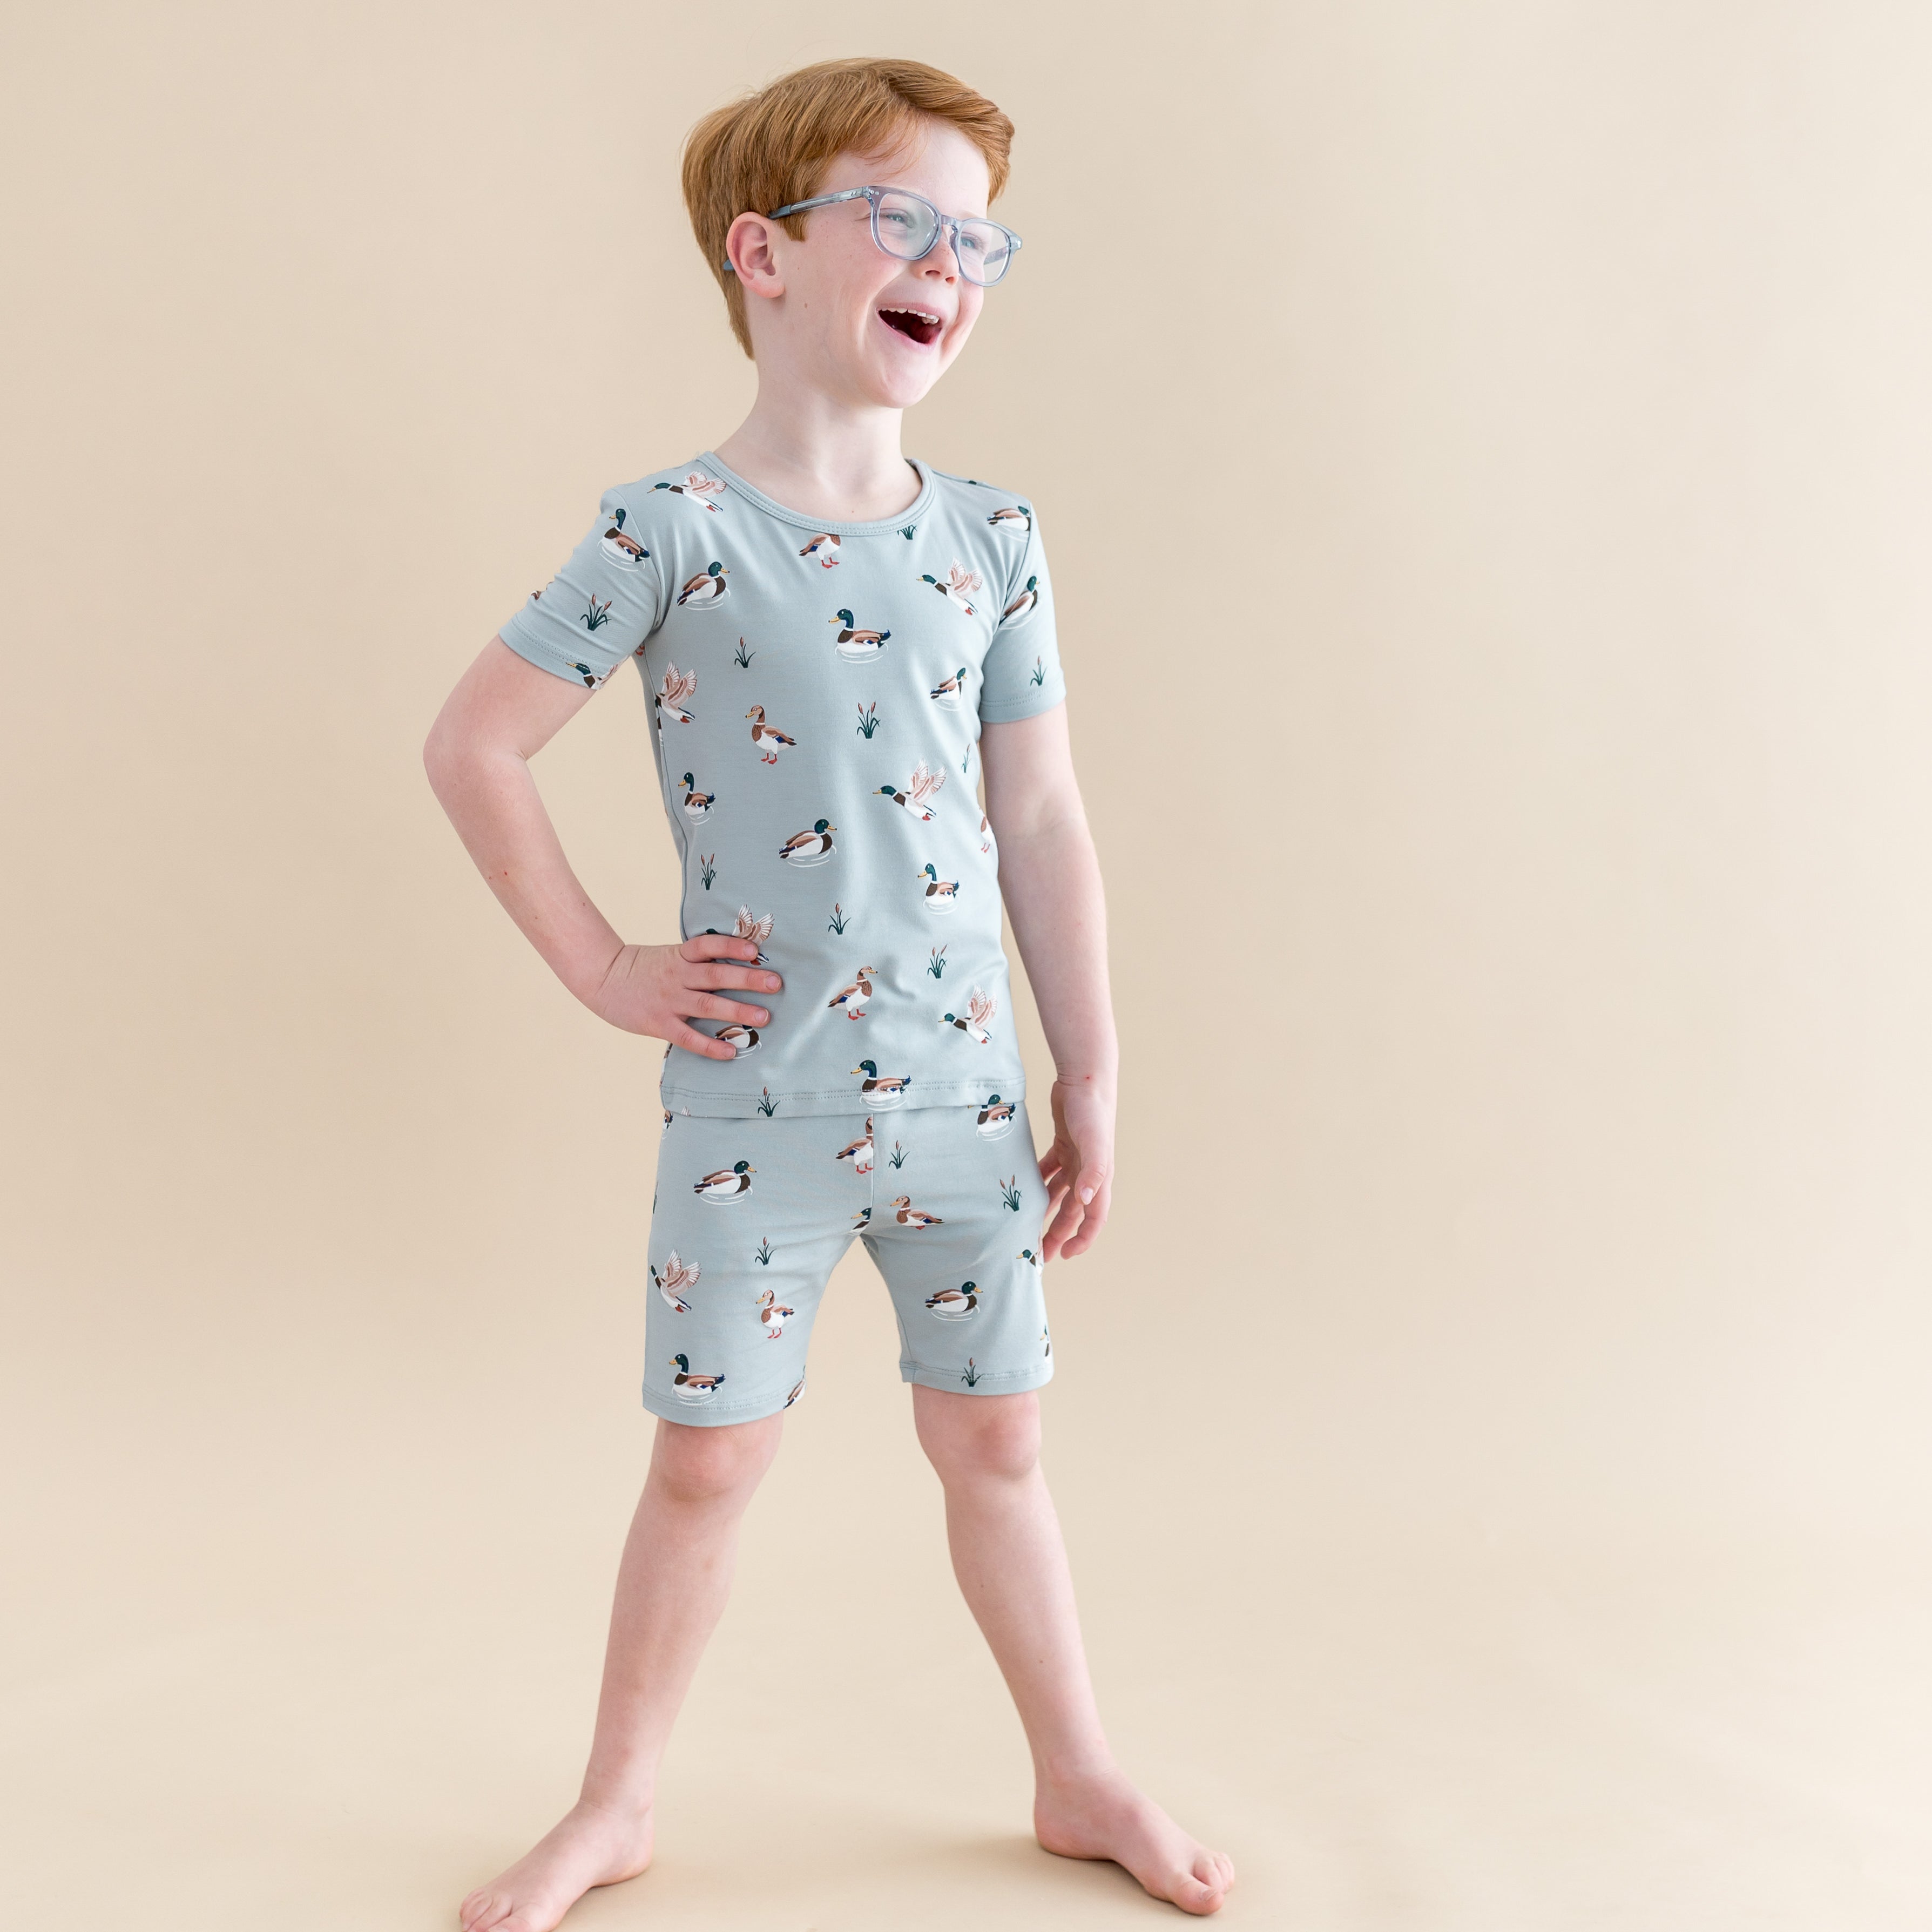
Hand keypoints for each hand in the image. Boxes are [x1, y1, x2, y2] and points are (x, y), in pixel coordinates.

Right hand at [586, 934, 780, 1059]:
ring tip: (765, 1017)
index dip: (731, 946)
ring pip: (708, 1005)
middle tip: (776, 983)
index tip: (755, 949)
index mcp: (680, 956)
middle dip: (748, 979)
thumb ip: (697, 961)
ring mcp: (669, 1001)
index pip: (708, 946)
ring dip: (738, 1011)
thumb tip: (737, 963)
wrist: (603, 979)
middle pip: (717, 976)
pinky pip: (689, 1037)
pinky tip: (731, 1052)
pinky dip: (711, 1046)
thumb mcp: (670, 956)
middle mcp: (677, 977)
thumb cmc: (643, 968)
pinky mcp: (660, 1024)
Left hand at [1038, 1077, 1114, 1260]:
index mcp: (1099, 1177)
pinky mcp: (1063, 1145)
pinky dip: (1038, 1182)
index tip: (1065, 1254)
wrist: (1084, 1079)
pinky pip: (1049, 1171)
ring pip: (1060, 1194)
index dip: (1083, 1238)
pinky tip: (1022, 1191)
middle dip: (1059, 1233)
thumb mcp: (1094, 1142)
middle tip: (1039, 1253)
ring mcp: (1076, 1159)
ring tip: (1028, 1228)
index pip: (1094, 1216)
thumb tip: (1086, 1201)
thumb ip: (1093, 1172)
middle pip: (1073, 1211)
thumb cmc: (1092, 1111)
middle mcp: (1089, 1172)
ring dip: (1047, 1212)